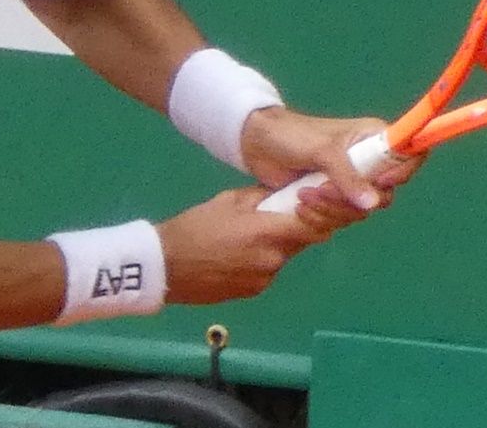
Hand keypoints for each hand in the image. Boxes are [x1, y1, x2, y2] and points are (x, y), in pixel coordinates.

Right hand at [156, 185, 334, 303]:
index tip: (313, 206)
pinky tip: (236, 255)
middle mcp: (273, 259)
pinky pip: (266, 272)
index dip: (320, 217)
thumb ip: (261, 198)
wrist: (165, 266)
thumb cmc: (195, 227)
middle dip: (295, 229)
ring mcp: (264, 279)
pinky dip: (260, 262)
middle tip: (275, 217)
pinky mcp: (253, 292)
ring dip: (275, 246)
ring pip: (283, 257)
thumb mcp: (228, 200)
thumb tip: (282, 195)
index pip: (315, 227)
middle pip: (301, 242)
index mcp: (269, 232)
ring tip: (246, 238)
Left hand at [241, 105, 422, 212]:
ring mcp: (351, 183)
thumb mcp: (322, 151)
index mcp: (374, 139)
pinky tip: (299, 206)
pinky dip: (320, 218)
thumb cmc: (292, 136)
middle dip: (351, 199)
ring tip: (302, 196)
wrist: (257, 144)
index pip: (410, 155)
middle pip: (384, 195)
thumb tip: (373, 204)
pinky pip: (339, 219)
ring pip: (359, 212)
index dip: (402, 173)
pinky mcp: (333, 199)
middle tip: (321, 190)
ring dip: (330, 210)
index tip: (380, 183)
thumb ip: (347, 176)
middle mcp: (369, 162)